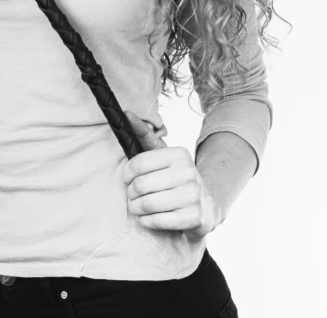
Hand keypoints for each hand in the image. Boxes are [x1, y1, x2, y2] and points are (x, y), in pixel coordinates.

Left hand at [121, 111, 219, 241]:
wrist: (206, 204)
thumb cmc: (175, 176)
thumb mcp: (162, 154)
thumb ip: (144, 134)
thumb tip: (126, 113)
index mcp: (179, 154)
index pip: (139, 163)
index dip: (126, 174)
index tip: (126, 179)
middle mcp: (189, 172)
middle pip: (141, 185)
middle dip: (130, 194)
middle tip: (131, 196)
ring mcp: (194, 196)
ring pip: (148, 204)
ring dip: (136, 209)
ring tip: (136, 207)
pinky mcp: (195, 218)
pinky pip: (158, 221)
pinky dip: (147, 221)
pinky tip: (147, 218)